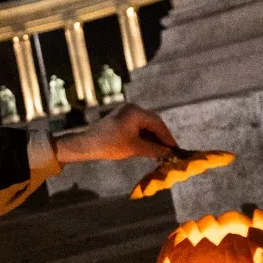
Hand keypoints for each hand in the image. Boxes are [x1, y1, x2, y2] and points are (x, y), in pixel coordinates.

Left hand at [53, 103, 176, 163]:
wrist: (86, 145)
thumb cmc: (110, 145)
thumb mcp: (135, 148)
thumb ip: (154, 149)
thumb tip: (169, 153)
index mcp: (136, 112)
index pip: (158, 124)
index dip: (168, 138)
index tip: (176, 149)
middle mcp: (132, 109)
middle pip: (153, 123)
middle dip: (161, 138)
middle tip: (170, 151)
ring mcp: (126, 113)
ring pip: (146, 126)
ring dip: (153, 138)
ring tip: (161, 152)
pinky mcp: (121, 119)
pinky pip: (138, 127)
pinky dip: (144, 137)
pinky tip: (149, 148)